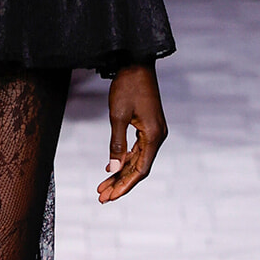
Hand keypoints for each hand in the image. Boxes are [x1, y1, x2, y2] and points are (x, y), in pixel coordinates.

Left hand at [99, 63, 166, 201]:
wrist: (136, 62)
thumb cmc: (127, 86)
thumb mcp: (117, 115)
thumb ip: (116, 144)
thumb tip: (112, 169)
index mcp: (154, 135)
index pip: (140, 170)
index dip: (125, 185)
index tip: (109, 197)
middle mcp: (157, 136)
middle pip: (138, 168)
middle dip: (120, 183)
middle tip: (101, 197)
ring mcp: (153, 131)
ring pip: (137, 160)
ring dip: (120, 174)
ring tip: (103, 187)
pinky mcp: (147, 126)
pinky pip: (137, 149)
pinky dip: (124, 160)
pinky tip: (111, 168)